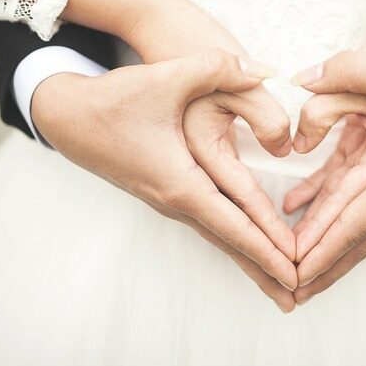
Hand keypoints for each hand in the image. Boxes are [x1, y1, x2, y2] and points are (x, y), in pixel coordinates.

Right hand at [32, 49, 297, 311]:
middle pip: (229, 243)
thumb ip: (217, 68)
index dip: (267, 247)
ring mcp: (169, 200)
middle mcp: (175, 200)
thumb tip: (264, 70)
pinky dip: (233, 239)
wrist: (67, 117)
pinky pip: (209, 222)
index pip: (233, 224)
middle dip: (264, 269)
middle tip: (298, 297)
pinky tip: (246, 244)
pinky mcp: (166, 191)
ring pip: (219, 235)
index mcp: (180, 182)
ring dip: (250, 258)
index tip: (296, 272)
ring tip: (278, 282)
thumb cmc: (113, 101)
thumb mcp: (166, 77)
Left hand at [286, 49, 365, 303]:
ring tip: (304, 271)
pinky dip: (345, 216)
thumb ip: (346, 70)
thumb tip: (301, 79)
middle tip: (289, 291)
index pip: (353, 224)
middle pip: (358, 240)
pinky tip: (314, 211)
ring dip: (334, 249)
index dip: (320, 250)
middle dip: (323, 266)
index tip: (294, 276)